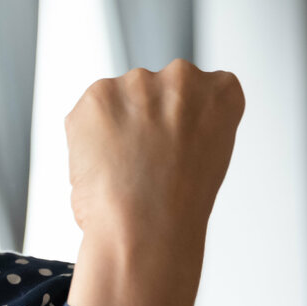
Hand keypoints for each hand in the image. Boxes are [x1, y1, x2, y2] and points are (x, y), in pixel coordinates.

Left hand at [63, 59, 243, 305]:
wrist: (145, 227)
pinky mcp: (97, 95)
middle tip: (143, 164)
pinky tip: (101, 165)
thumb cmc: (177, 208)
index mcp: (221, 92)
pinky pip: (86, 114)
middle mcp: (182, 77)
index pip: (199, 92)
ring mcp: (138, 82)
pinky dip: (85, 138)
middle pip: (153, 93)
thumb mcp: (210, 156)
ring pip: (117, 101)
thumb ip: (189, 125)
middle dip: (143, 122)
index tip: (174, 147)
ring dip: (113, 128)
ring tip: (122, 169)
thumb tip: (153, 124)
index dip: (180, 126)